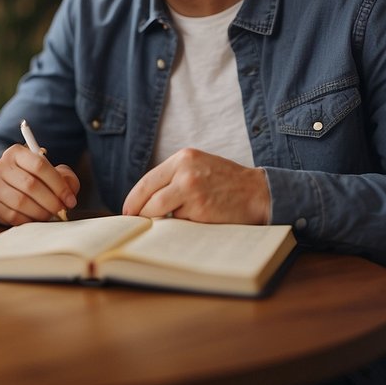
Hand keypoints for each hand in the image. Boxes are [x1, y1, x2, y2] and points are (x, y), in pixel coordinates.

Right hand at [0, 143, 79, 225]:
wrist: (2, 187)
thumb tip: (69, 192)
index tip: (70, 199)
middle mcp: (1, 166)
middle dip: (51, 201)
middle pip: (30, 185)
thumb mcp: (49, 172)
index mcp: (16, 153)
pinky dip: (29, 220)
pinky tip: (36, 218)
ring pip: (21, 202)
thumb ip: (64, 177)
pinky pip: (13, 216)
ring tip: (50, 215)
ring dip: (41, 212)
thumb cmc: (31, 178)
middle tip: (62, 210)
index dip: (58, 184)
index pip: (39, 165)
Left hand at [122, 147, 269, 223]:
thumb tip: (144, 200)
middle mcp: (185, 172)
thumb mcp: (199, 166)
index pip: (147, 180)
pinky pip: (180, 223)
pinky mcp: (201, 211)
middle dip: (141, 214)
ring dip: (163, 221)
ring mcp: (192, 192)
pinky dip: (182, 226)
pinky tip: (194, 222)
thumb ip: (174, 176)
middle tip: (137, 223)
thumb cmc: (226, 181)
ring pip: (162, 213)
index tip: (127, 211)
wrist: (258, 192)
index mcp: (183, 158)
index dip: (134, 199)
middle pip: (149, 199)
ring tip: (172, 221)